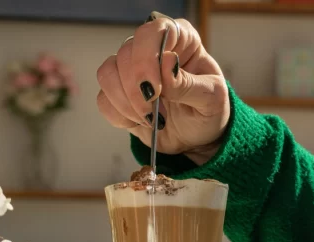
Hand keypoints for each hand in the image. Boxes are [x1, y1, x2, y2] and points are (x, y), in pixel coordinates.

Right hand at [96, 15, 229, 164]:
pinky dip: (120, 115)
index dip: (148, 58)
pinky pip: (103, 99)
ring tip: (151, 120)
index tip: (156, 90)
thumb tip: (165, 63)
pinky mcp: (119, 94)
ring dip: (126, 103)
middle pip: (126, 54)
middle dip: (136, 90)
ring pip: (107, 74)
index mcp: (180, 39)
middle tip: (156, 114)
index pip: (154, 32)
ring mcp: (132, 70)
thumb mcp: (210, 99)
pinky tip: (140, 122)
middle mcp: (152, 49)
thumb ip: (188, 83)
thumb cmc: (208, 112)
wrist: (197, 138)